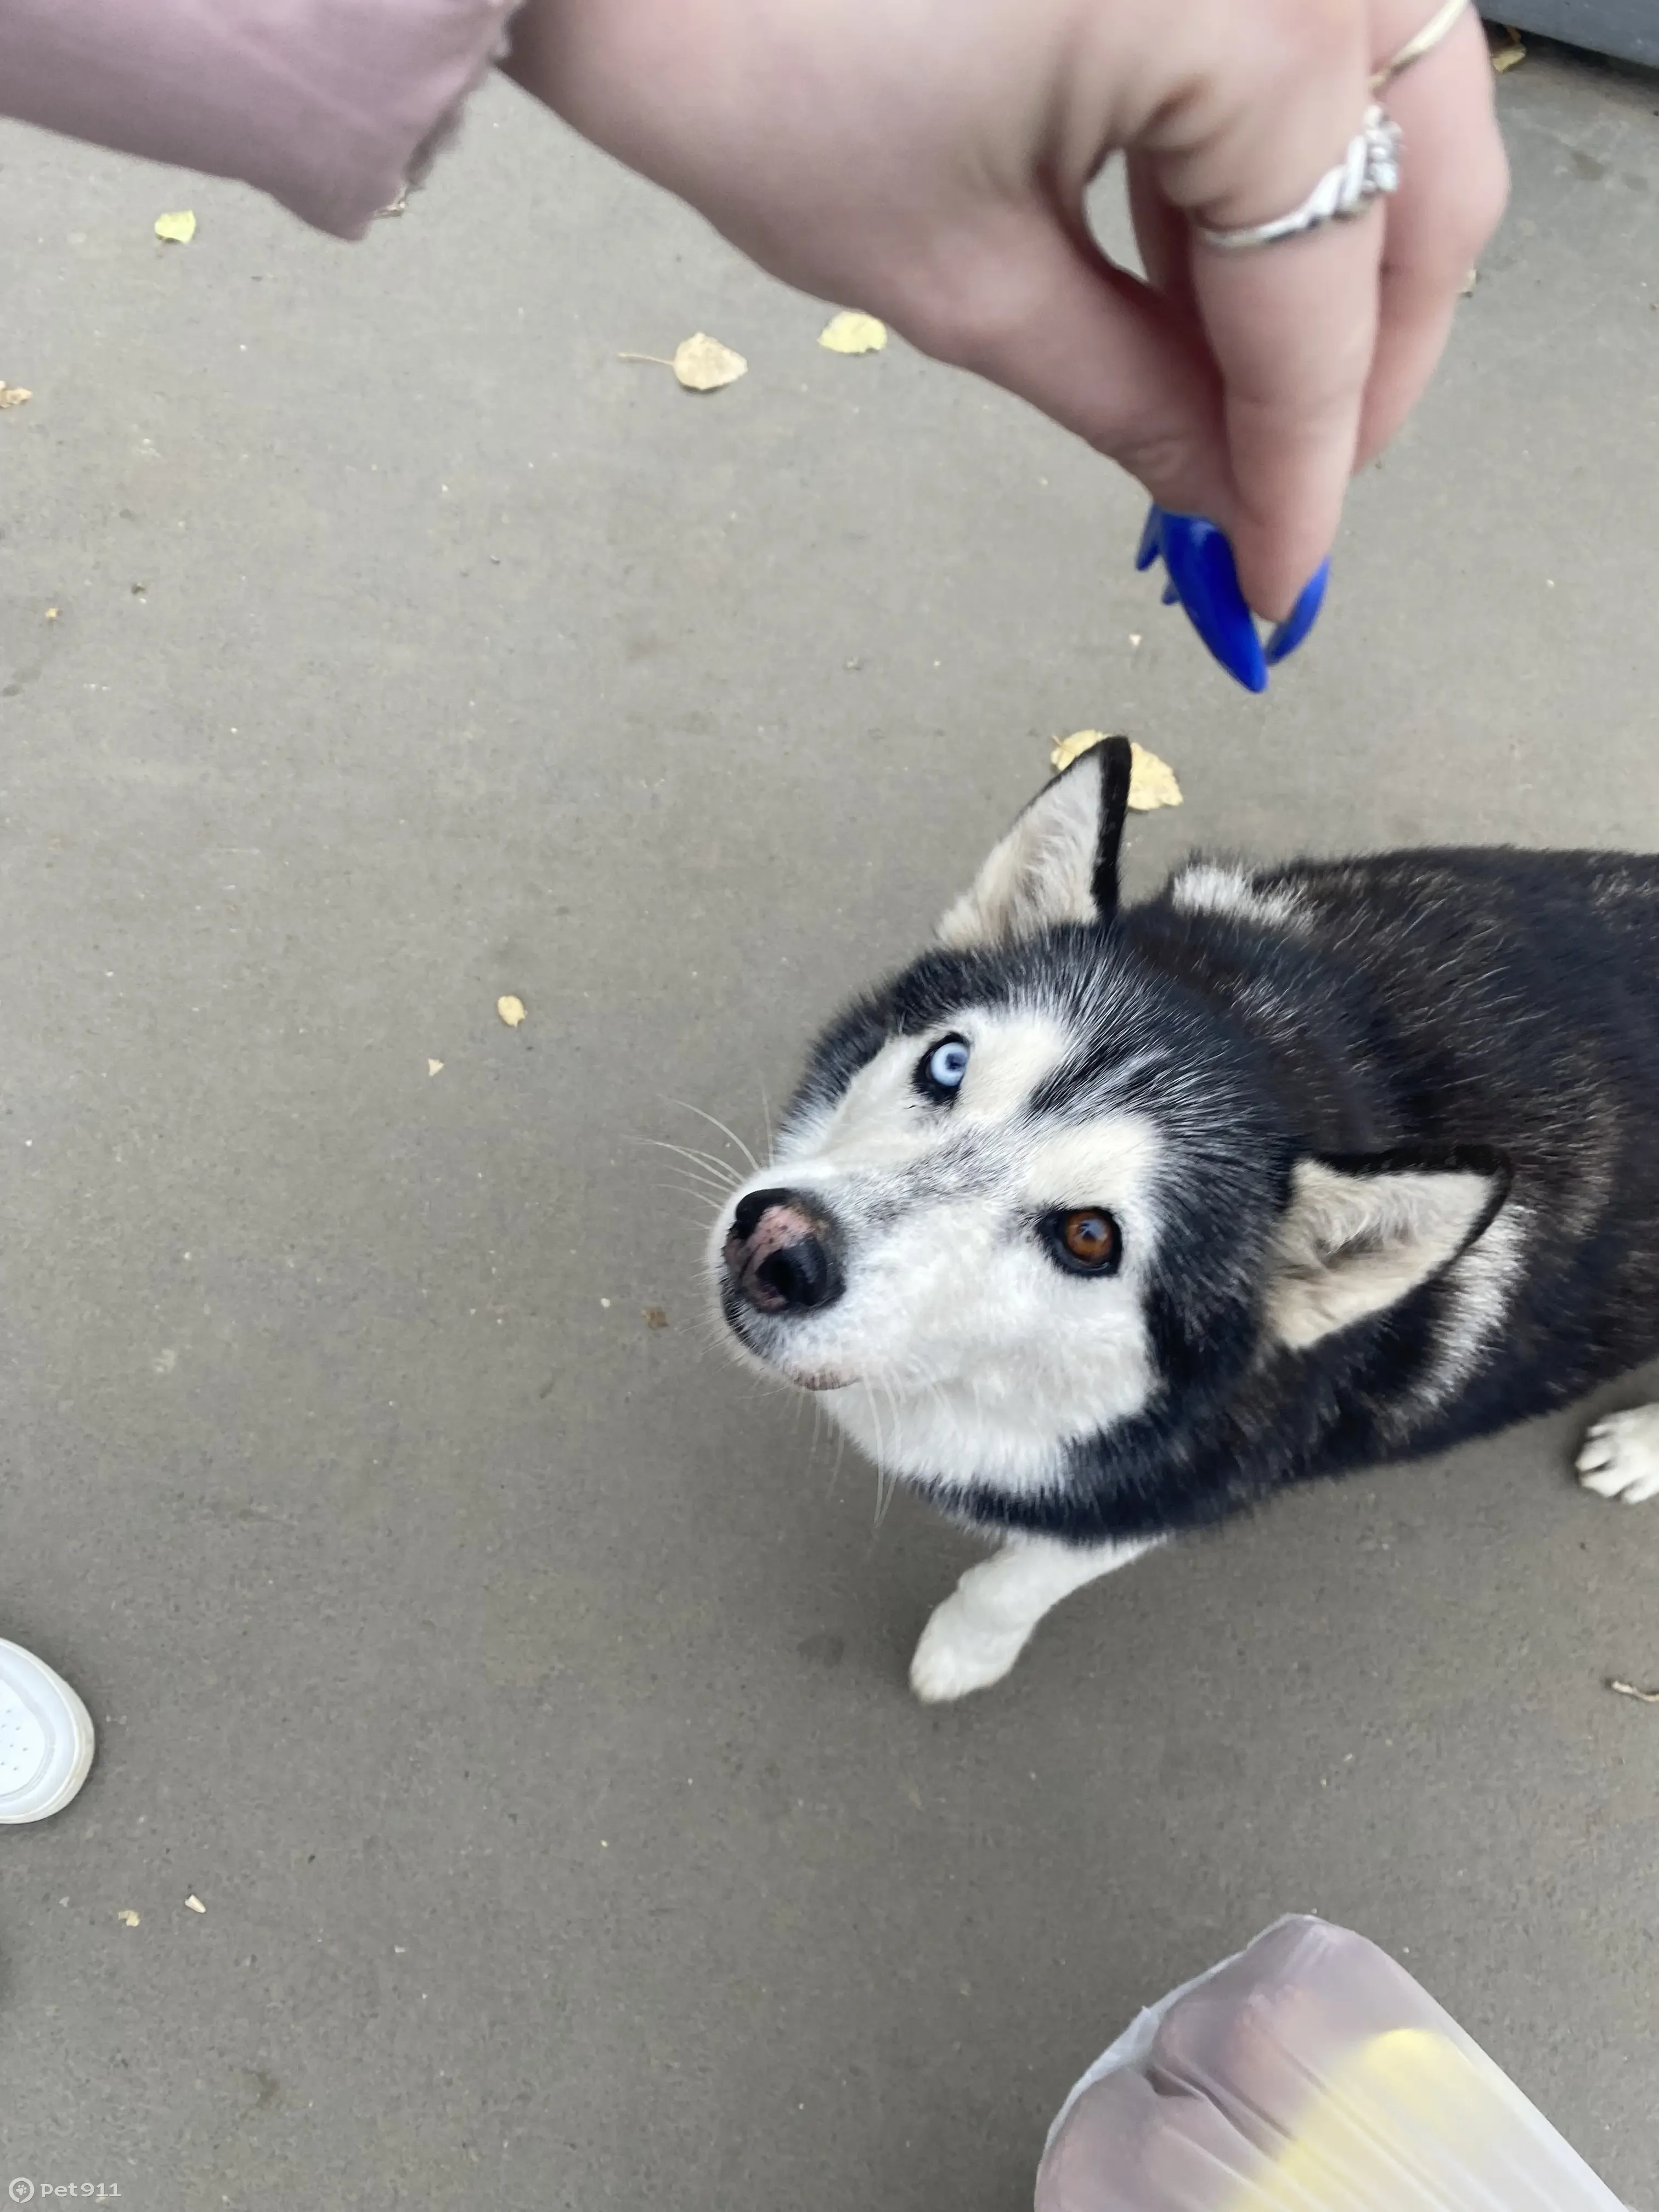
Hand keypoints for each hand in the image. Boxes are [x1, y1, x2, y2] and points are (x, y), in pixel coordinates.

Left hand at [507, 0, 1504, 618]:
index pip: (1320, 307)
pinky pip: (1308, 39)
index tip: (1279, 581)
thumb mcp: (958, 275)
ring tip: (1218, 390)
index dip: (1305, 472)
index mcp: (1256, 13)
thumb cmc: (750, 44)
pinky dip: (1265, 161)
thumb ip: (1127, 394)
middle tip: (1280, 490)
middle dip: (1362, 366)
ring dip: (1317, 264)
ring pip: (1394, 108)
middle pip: (1421, 191)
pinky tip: (1194, 263)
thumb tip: (1221, 489)